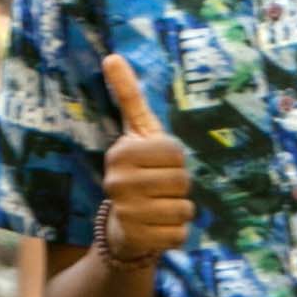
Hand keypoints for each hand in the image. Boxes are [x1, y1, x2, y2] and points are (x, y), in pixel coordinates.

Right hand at [97, 57, 195, 260]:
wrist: (122, 224)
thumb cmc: (137, 170)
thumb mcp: (135, 132)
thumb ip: (128, 95)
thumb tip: (112, 56)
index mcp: (121, 153)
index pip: (176, 153)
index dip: (176, 161)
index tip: (158, 165)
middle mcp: (118, 182)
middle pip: (182, 180)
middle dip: (179, 186)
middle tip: (159, 189)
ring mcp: (126, 212)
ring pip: (184, 208)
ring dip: (180, 210)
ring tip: (159, 208)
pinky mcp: (138, 239)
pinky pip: (180, 234)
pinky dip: (177, 233)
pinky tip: (158, 228)